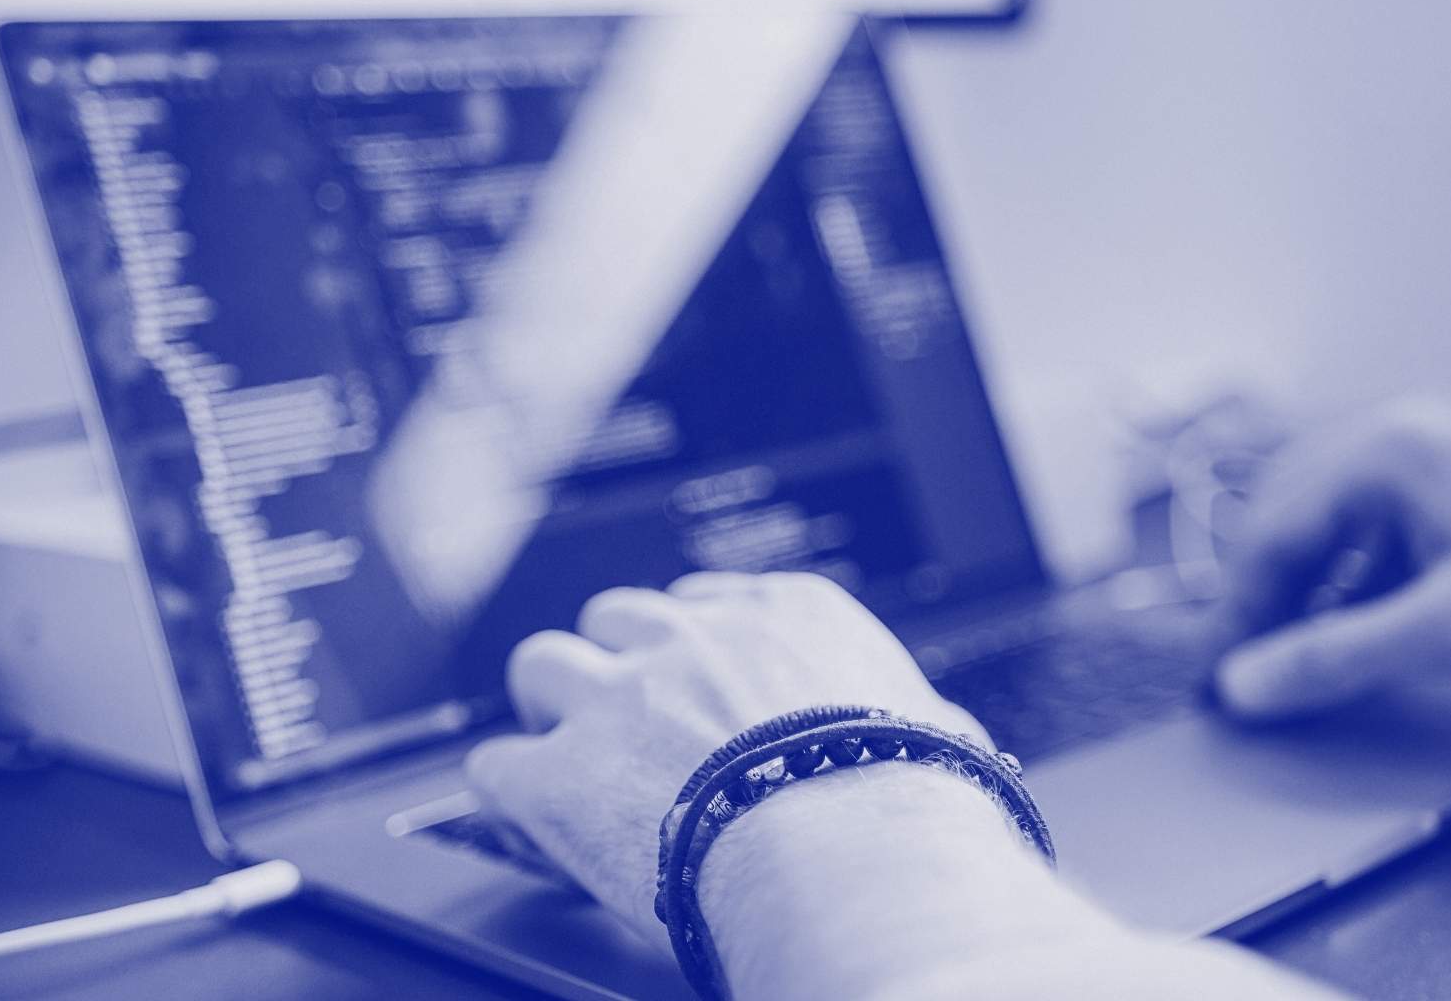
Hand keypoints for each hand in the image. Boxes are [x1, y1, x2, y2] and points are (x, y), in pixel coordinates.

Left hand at [465, 571, 986, 945]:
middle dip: (615, 661)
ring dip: (550, 709)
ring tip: (561, 748)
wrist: (851, 852)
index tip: (693, 678)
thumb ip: (917, 716)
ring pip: (541, 665)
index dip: (691, 646)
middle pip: (617, 616)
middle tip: (623, 713)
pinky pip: (499, 763)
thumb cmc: (907, 800)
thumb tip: (951, 739)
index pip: (709, 598)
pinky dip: (512, 790)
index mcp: (784, 615)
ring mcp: (618, 697)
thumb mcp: (936, 729)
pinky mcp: (562, 773)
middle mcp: (691, 637)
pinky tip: (529, 815)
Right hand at [1212, 396, 1450, 718]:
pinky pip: (1385, 533)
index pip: (1269, 531)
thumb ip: (1336, 657)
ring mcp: (1441, 461)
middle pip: (1291, 516)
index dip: (1235, 613)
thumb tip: (1250, 682)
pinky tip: (1362, 630)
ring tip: (1293, 654)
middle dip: (1260, 594)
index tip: (1217, 672)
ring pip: (1336, 524)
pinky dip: (1358, 583)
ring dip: (1308, 590)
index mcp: (1384, 449)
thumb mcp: (1450, 628)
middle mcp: (1405, 438)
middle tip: (1242, 665)